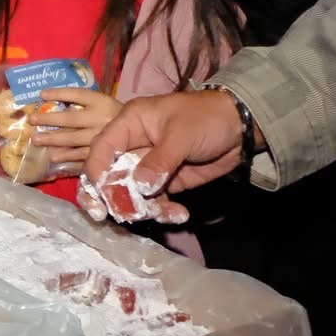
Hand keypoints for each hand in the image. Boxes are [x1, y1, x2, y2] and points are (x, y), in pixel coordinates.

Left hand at [29, 87, 123, 164]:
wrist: (142, 133)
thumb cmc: (114, 116)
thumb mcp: (102, 103)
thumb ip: (82, 103)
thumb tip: (50, 102)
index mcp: (102, 102)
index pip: (78, 94)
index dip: (59, 93)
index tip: (41, 94)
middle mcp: (102, 118)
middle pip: (71, 119)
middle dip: (49, 119)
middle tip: (32, 120)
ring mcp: (103, 137)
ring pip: (75, 139)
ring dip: (54, 140)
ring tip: (36, 140)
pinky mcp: (105, 153)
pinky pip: (83, 155)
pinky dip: (67, 156)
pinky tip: (54, 157)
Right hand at [85, 89, 248, 203]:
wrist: (240, 127)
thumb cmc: (207, 118)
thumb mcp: (182, 134)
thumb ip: (160, 160)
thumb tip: (140, 187)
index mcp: (130, 124)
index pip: (101, 149)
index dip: (96, 172)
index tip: (100, 197)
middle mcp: (133, 145)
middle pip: (109, 174)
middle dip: (111, 197)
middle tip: (115, 217)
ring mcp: (147, 166)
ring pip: (130, 193)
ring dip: (142, 208)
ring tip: (163, 214)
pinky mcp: (164, 182)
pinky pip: (154, 201)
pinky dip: (163, 211)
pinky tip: (179, 215)